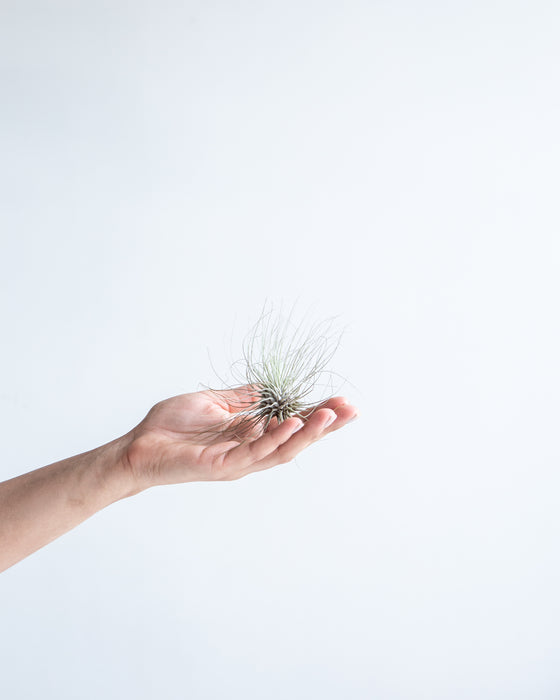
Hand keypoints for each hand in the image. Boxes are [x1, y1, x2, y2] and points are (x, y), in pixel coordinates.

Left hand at [122, 386, 357, 489]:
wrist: (139, 445)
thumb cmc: (172, 426)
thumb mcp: (214, 402)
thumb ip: (244, 398)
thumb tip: (271, 387)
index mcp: (251, 435)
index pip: (292, 425)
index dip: (318, 414)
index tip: (343, 400)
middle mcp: (250, 451)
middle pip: (297, 440)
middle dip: (325, 426)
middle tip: (351, 409)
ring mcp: (239, 461)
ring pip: (283, 449)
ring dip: (309, 432)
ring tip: (330, 414)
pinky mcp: (222, 465)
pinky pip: (255, 452)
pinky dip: (276, 438)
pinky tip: (293, 424)